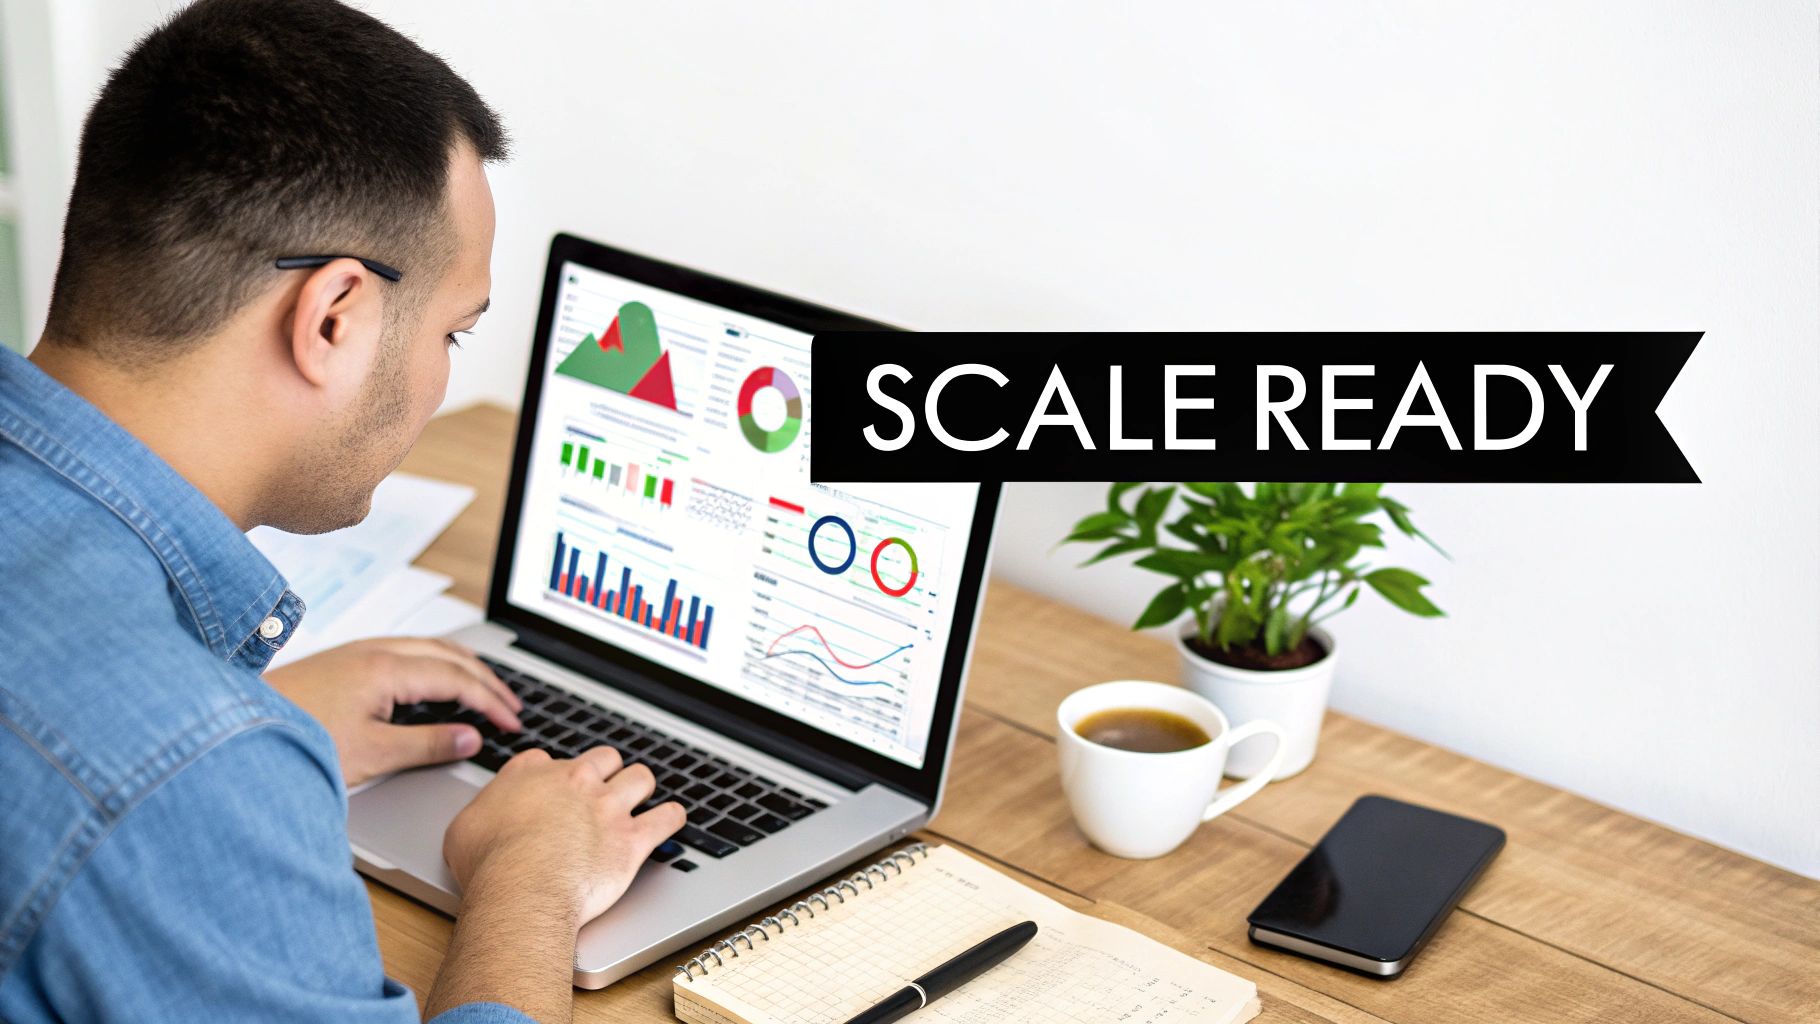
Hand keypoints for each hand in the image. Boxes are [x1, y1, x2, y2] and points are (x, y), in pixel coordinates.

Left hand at [266, 637, 521, 786]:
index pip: (458, 680)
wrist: (234, 729)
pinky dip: (437, 664)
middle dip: (487, 680)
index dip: (491, 703)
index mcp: (387, 669)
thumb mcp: (370, 754)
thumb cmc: (295, 738)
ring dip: (463, 667)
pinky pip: (408, 651)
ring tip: (485, 690)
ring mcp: (359, 651)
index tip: (512, 724)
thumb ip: (426, 745)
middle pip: (450, 655)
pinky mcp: (346, 659)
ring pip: (429, 648)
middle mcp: (376, 651)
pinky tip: (435, 682)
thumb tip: (470, 739)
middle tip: (511, 707)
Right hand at [443, 747, 686, 926]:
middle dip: (605, 771)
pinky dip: (671, 818)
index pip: (549, 759)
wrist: (522, 888)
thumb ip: (484, 810)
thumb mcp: (464, 828)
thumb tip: (486, 816)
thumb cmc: (489, 864)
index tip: (555, 786)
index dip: (554, 773)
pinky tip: (671, 819)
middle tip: (603, 788)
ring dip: (640, 787)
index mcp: (534, 775)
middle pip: (603, 758)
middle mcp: (575, 782)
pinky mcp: (632, 838)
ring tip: (639, 797)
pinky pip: (667, 818)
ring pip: (639, 777)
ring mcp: (608, 807)